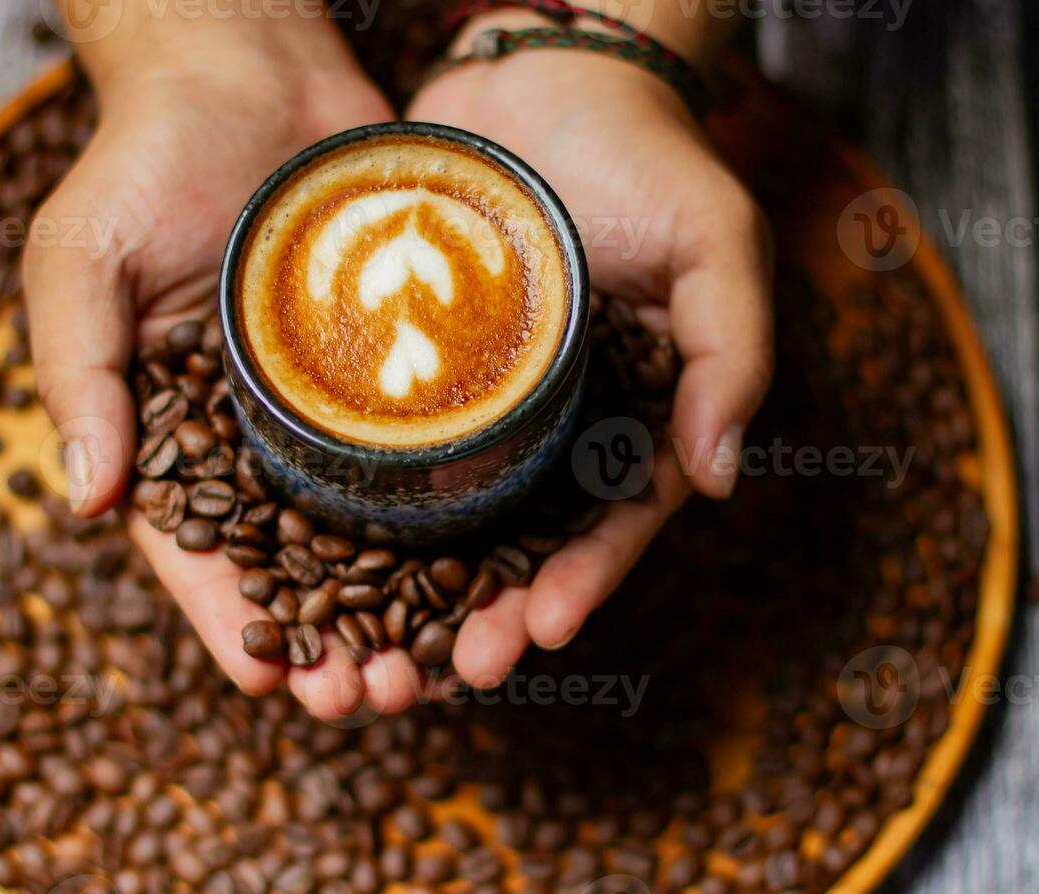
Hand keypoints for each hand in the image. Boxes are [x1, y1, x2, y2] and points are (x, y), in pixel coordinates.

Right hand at [25, 14, 413, 719]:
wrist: (247, 64)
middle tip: (378, 697)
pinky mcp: (406, 362)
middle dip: (336, 639)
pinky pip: (437, 444)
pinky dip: (462, 508)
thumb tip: (88, 498)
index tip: (276, 683)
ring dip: (409, 603)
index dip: (232, 622)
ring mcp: (337, 402)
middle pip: (299, 562)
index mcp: (175, 430)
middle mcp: (262, 431)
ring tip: (451, 659)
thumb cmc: (146, 156)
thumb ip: (79, 374)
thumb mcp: (82, 259)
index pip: (199, 551)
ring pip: (378, 525)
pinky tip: (502, 561)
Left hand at [407, 12, 774, 684]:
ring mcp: (473, 401)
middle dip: (482, 616)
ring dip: (406, 595)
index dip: (579, 581)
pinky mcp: (405, 367)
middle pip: (514, 543)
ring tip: (367, 654)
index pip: (607, 522)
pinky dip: (346, 505)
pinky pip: (374, 443)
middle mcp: (546, 425)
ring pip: (438, 517)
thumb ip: (734, 353)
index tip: (538, 631)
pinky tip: (304, 557)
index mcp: (626, 417)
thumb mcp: (717, 242)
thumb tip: (717, 480)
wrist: (545, 72)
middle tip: (443, 676)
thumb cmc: (646, 154)